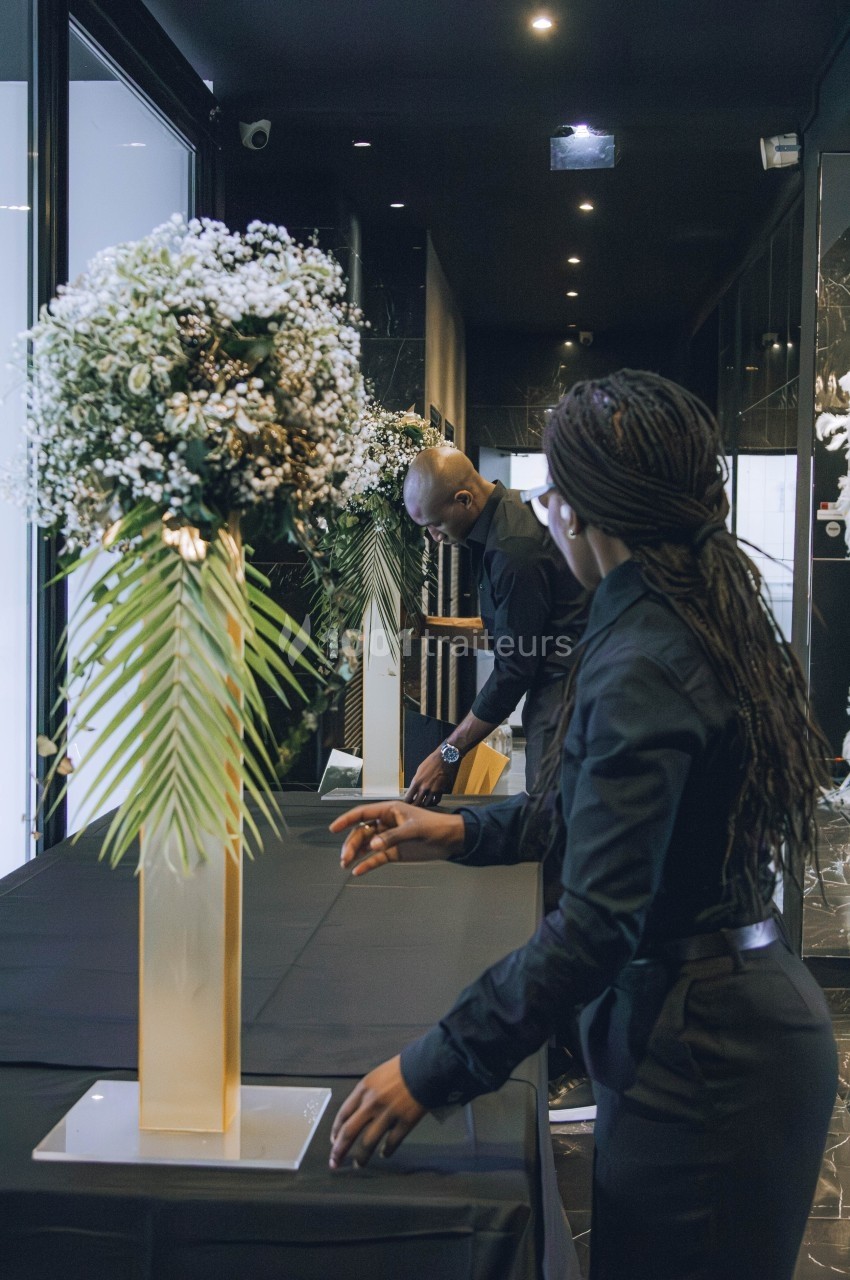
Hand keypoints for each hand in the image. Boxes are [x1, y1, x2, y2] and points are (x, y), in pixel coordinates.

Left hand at [329, 1055, 425, 1168]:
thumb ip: (366, 1093)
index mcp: (363, 1089)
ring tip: (358, 1165)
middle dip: (340, 1150)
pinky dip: (387, 1151)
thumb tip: (359, 1112)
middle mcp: (371, 1103)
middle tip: (335, 1162)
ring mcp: (388, 1114)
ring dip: (361, 1157)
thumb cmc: (402, 1068)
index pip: (343, 1114)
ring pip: (368, 1142)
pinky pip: (392, 1142)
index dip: (336, 1131)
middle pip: (350, 1131)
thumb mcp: (377, 1075)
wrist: (425, 1065)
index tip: (334, 1141)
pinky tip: (384, 1154)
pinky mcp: (405, 1122)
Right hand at [330, 801, 464, 877]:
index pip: (363, 814)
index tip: (333, 828)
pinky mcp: (394, 852)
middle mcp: (385, 824)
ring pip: (366, 846)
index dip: (347, 820)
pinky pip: (376, 858)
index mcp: (389, 811)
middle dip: (351, 844)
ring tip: (346, 865)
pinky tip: (358, 872)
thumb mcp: (415, 829)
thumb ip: (393, 836)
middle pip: (361, 833)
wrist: (451, 840)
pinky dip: (367, 864)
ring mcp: (388, 839)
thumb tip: (373, 845)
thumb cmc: (434, 827)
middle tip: (344, 858)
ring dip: (355, 854)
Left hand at [404, 748, 458, 805]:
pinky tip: (432, 800)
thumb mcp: (420, 770)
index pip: (408, 797)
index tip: (406, 805)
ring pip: (427, 804)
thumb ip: (417, 781)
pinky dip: (434, 802)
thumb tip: (414, 789)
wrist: (444, 757)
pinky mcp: (441, 790)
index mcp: (416, 782)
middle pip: (417, 803)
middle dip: (415, 806)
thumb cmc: (431, 761)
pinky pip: (436, 801)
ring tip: (423, 804)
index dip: (407, 803)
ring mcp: (433, 790)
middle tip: (414, 808)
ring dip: (425, 804)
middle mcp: (424, 787)